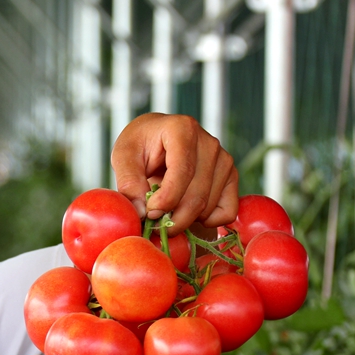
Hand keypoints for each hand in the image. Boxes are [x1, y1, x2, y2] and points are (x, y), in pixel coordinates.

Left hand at [111, 113, 237, 230]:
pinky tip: (189, 213)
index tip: (149, 213)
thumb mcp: (123, 156)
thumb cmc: (140, 146)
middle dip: (174, 218)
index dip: (167, 199)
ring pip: (209, 206)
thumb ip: (129, 182)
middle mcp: (209, 143)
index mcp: (182, 130)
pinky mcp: (231, 176)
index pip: (182, 172)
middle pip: (197, 195)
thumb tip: (142, 211)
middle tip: (154, 225)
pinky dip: (208, 221)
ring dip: (186, 219)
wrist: (157, 139)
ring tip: (166, 212)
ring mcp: (224, 159)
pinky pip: (227, 210)